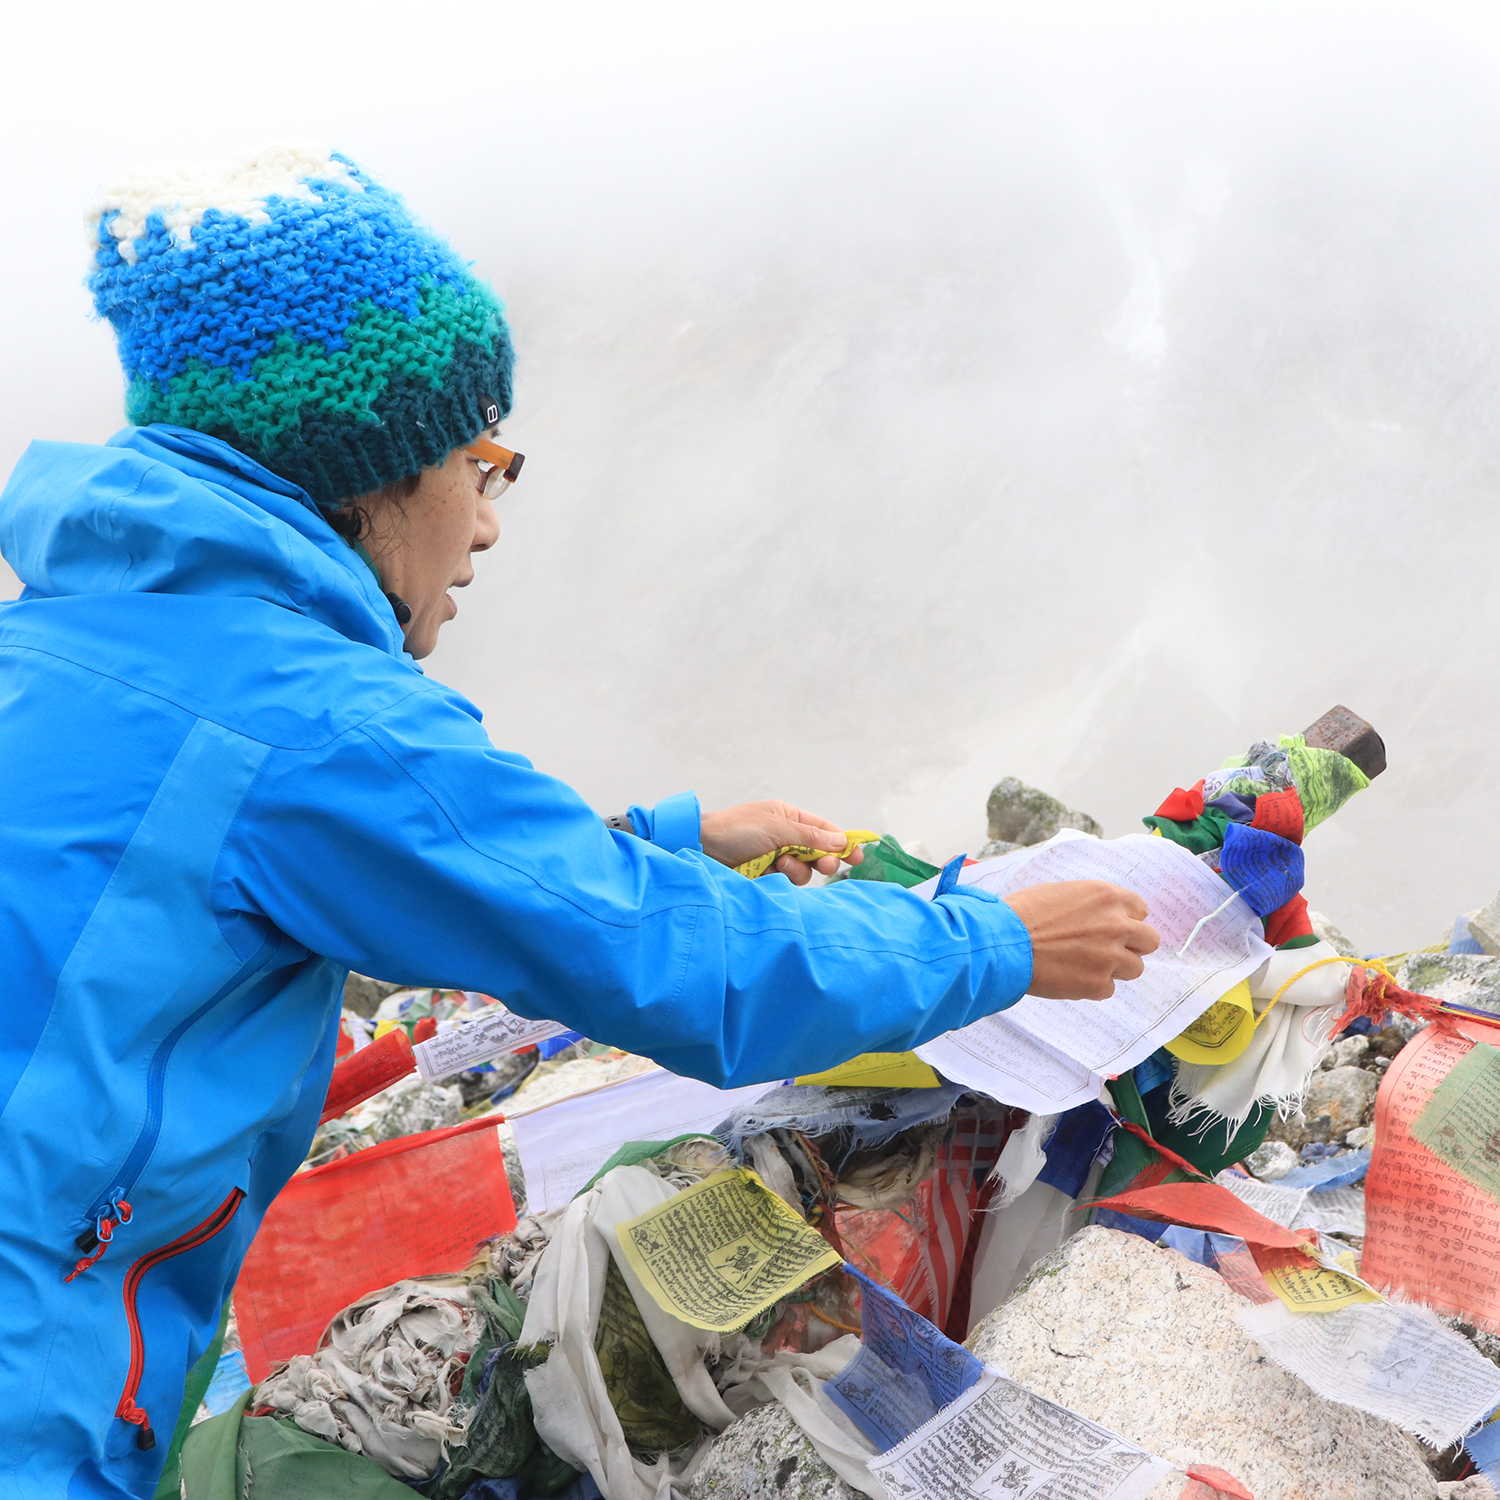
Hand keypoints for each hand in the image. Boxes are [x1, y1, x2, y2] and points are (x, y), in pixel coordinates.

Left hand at [700, 800, 866, 886]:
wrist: (700, 847)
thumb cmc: (735, 829)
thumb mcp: (777, 828)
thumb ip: (810, 837)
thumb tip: (842, 841)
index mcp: (788, 817)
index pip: (823, 830)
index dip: (842, 842)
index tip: (858, 857)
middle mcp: (784, 837)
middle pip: (818, 853)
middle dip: (823, 860)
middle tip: (825, 865)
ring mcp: (774, 858)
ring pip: (803, 871)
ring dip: (796, 869)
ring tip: (779, 864)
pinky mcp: (764, 877)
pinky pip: (785, 882)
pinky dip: (781, 879)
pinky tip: (768, 873)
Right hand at [1003, 881, 1159, 999]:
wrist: (1003, 943)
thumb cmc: (1022, 913)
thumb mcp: (1061, 892)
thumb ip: (1090, 904)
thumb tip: (1100, 914)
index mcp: (1107, 897)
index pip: (1141, 910)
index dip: (1127, 919)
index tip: (1114, 926)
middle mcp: (1116, 925)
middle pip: (1150, 940)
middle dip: (1133, 945)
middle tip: (1110, 949)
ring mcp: (1110, 957)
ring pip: (1135, 968)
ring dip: (1115, 968)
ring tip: (1086, 965)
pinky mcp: (1098, 984)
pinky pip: (1109, 988)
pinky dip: (1093, 985)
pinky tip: (1071, 976)